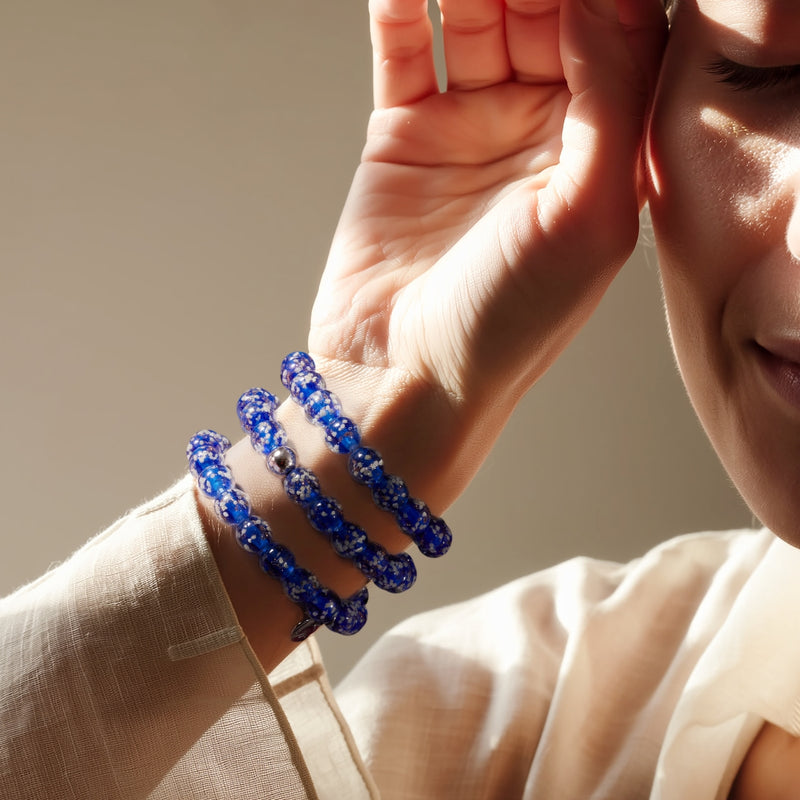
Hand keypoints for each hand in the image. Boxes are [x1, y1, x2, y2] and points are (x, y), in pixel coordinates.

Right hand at [307, 0, 665, 507]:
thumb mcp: (587, 220)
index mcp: (603, 155)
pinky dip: (404, 5)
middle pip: (548, 10)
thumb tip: (599, 2)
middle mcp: (542, 134)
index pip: (622, 34)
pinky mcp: (405, 135)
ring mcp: (471, 129)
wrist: (402, 376)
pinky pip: (408, 48)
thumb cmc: (506, 324)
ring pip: (477, 16)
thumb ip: (610, 103)